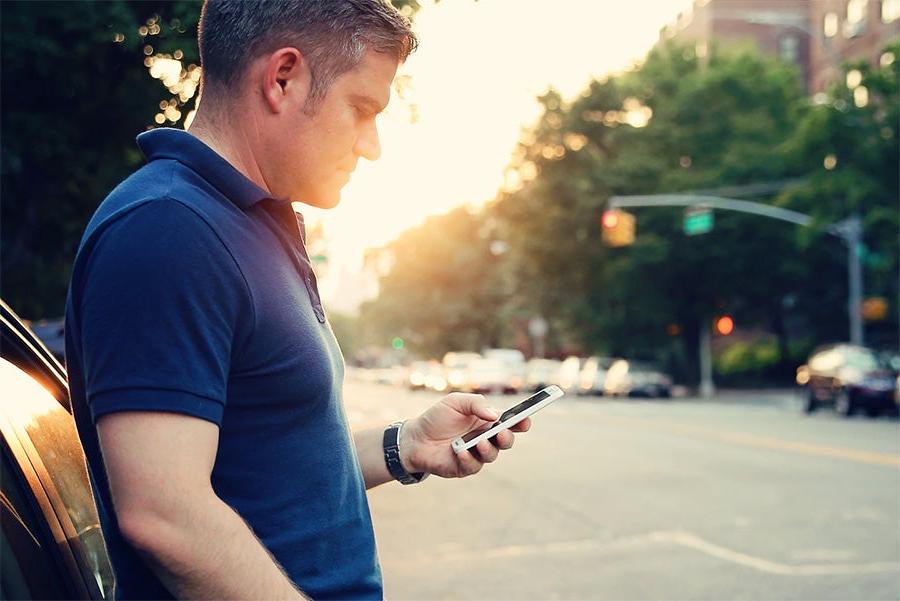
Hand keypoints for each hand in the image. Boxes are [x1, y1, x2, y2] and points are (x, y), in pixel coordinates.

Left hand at [400, 393, 531, 477]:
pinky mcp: (464, 467)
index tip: (525, 419)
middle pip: (507, 441)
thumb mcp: (455, 402)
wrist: (415, 438)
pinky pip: (474, 466)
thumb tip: (494, 416)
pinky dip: (469, 458)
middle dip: (508, 437)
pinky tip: (460, 452)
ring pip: (492, 455)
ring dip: (488, 449)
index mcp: (487, 421)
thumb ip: (475, 404)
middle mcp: (485, 438)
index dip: (521, 421)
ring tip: (479, 442)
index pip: (510, 422)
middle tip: (502, 432)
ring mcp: (476, 454)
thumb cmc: (437, 418)